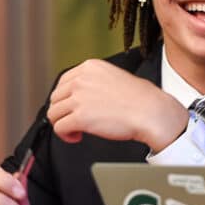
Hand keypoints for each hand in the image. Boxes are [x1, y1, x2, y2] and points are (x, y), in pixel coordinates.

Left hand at [46, 59, 188, 151]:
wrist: (151, 112)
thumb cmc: (141, 99)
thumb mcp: (115, 76)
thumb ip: (95, 81)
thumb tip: (82, 95)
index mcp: (90, 67)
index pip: (63, 82)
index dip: (66, 98)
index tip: (72, 107)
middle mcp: (82, 80)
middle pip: (55, 98)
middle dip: (63, 111)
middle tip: (75, 120)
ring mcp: (79, 98)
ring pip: (54, 113)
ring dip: (63, 124)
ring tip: (76, 130)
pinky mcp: (80, 117)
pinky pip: (59, 127)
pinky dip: (65, 135)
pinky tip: (76, 136)